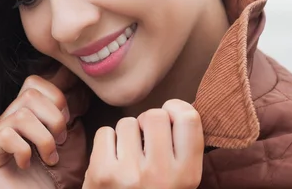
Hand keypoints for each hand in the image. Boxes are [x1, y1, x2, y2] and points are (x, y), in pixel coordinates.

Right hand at [0, 67, 76, 188]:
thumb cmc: (53, 181)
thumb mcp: (69, 141)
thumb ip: (66, 112)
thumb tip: (69, 77)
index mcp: (23, 114)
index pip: (34, 82)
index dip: (56, 98)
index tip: (68, 123)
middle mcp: (4, 121)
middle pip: (29, 95)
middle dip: (54, 119)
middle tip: (60, 143)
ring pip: (21, 114)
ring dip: (44, 138)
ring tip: (49, 158)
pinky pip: (5, 135)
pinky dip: (23, 150)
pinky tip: (26, 165)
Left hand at [83, 99, 203, 188]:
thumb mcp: (180, 182)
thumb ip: (182, 151)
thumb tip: (178, 109)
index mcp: (187, 175)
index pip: (188, 119)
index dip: (177, 109)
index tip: (170, 116)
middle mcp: (161, 173)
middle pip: (155, 115)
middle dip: (147, 122)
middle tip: (144, 140)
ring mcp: (130, 173)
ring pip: (127, 122)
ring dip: (125, 135)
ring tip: (127, 157)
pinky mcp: (102, 173)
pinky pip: (105, 132)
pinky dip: (106, 143)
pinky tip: (111, 162)